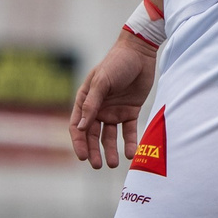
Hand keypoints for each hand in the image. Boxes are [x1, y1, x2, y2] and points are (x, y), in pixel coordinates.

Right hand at [70, 31, 158, 169]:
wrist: (140, 52)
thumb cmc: (116, 63)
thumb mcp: (102, 82)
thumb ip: (91, 104)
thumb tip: (79, 128)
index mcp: (86, 100)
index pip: (77, 126)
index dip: (79, 142)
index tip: (83, 156)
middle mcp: (98, 108)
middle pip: (92, 135)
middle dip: (94, 151)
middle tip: (98, 165)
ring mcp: (114, 111)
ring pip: (110, 136)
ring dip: (110, 150)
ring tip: (112, 164)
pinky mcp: (130, 111)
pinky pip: (129, 131)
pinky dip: (130, 142)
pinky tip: (131, 154)